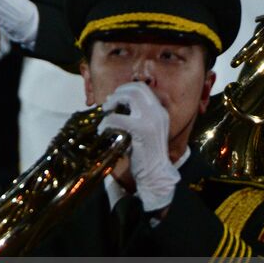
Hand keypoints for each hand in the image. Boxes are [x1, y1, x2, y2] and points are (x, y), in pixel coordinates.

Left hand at [99, 81, 178, 212]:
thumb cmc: (145, 154)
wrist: (155, 174)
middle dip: (118, 93)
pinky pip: (118, 118)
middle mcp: (158, 112)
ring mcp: (151, 120)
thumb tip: (115, 100)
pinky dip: (107, 123)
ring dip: (112, 104)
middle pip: (136, 89)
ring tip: (106, 114)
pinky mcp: (141, 130)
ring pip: (128, 98)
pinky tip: (103, 130)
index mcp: (160, 111)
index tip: (115, 98)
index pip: (143, 88)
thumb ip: (135, 115)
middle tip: (109, 105)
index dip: (126, 89)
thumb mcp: (145, 129)